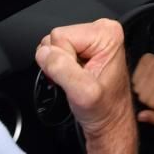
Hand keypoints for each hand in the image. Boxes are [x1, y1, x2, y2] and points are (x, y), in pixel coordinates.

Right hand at [36, 19, 133, 136]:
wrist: (109, 123)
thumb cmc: (105, 109)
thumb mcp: (83, 93)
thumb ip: (62, 70)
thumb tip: (44, 53)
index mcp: (107, 34)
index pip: (60, 36)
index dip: (62, 61)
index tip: (77, 76)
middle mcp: (102, 31)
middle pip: (56, 38)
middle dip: (60, 63)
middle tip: (77, 79)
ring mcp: (92, 38)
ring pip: (54, 45)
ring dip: (59, 66)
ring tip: (77, 79)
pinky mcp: (84, 46)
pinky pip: (57, 51)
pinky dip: (60, 67)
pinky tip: (75, 76)